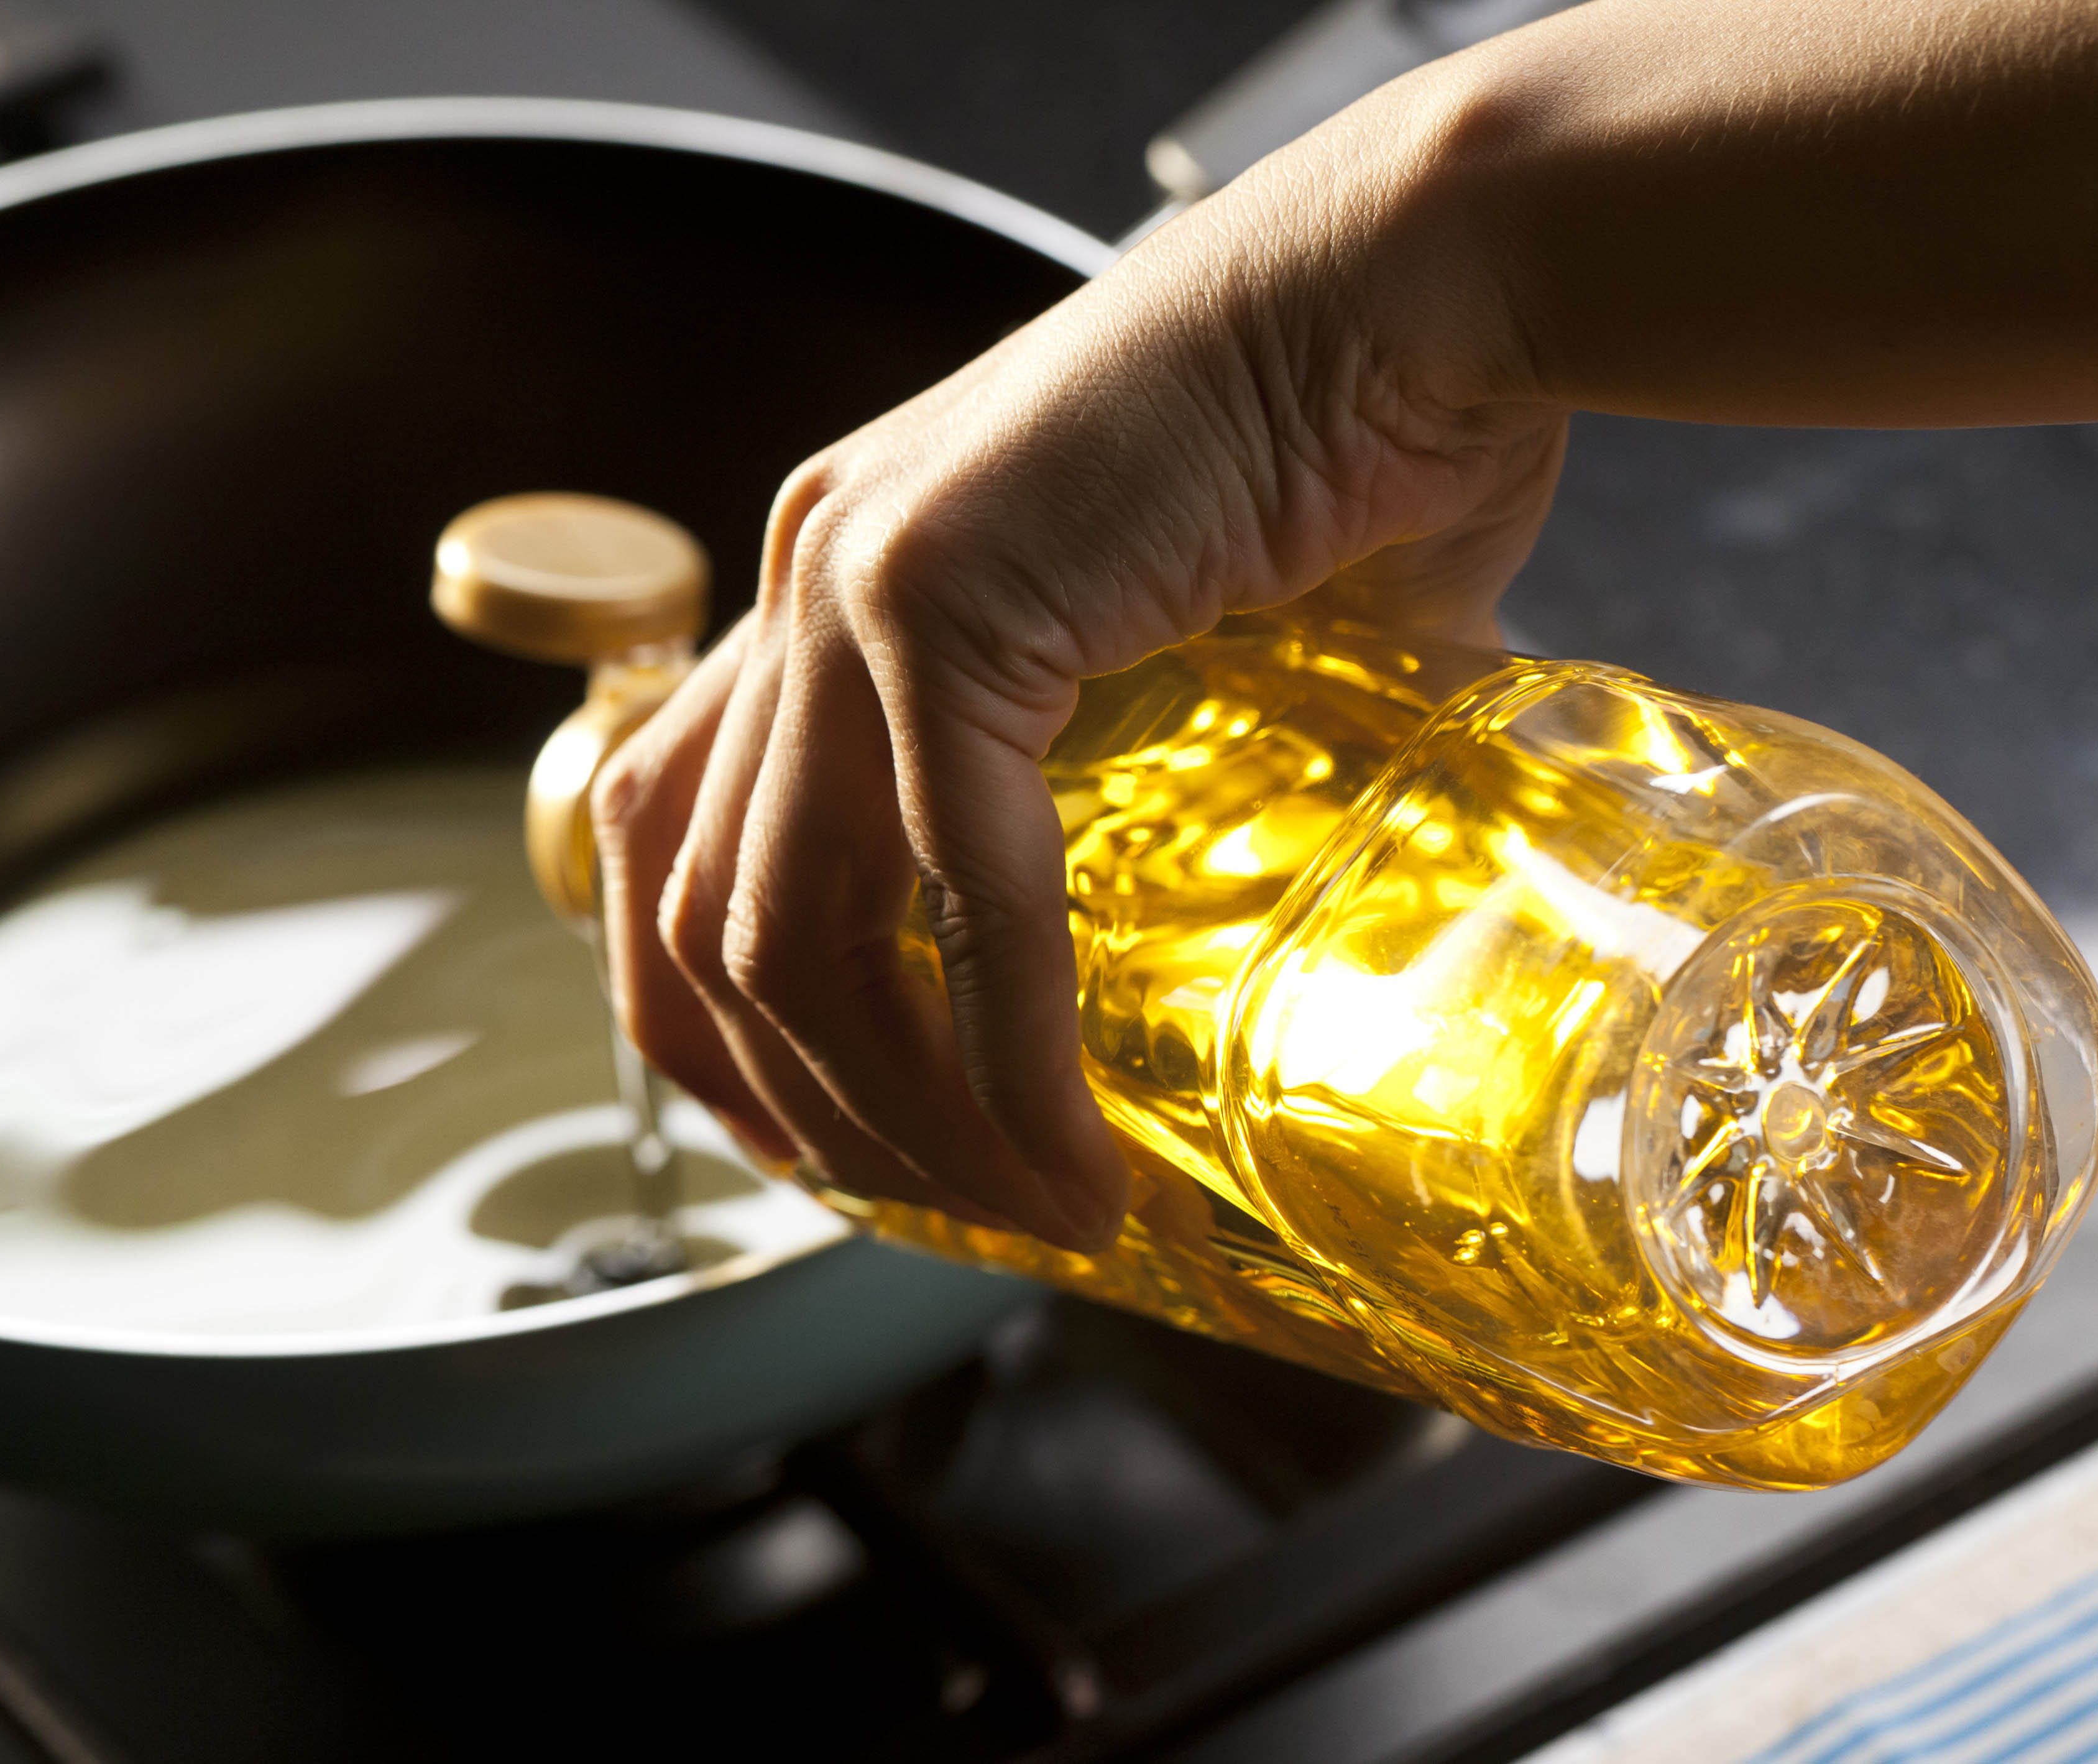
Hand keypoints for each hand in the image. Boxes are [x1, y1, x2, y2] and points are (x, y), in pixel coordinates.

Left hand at [590, 114, 1568, 1249]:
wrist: (1432, 281)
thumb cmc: (1343, 443)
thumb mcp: (1175, 641)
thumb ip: (1123, 776)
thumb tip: (1185, 946)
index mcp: (833, 576)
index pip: (665, 831)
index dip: (705, 1017)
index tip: (812, 1141)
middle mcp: (805, 570)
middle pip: (693, 905)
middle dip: (791, 1100)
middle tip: (920, 1212)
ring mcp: (852, 574)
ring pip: (785, 927)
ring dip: (895, 1110)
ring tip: (1021, 1205)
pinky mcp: (943, 593)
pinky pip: (952, 887)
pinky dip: (1004, 1050)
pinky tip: (1071, 1148)